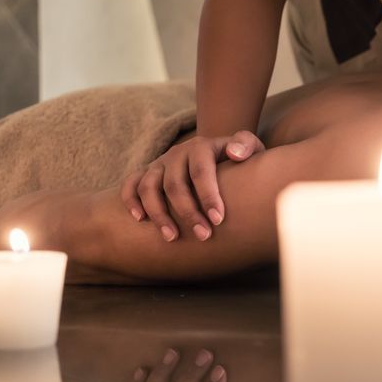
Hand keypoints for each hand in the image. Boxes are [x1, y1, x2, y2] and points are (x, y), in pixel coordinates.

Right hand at [121, 131, 263, 242]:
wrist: (217, 151)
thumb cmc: (238, 158)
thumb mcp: (250, 148)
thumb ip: (247, 145)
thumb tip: (235, 154)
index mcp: (201, 147)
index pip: (201, 172)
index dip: (208, 196)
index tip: (218, 220)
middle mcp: (177, 154)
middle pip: (174, 185)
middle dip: (188, 213)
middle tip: (203, 235)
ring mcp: (159, 163)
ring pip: (149, 187)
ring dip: (159, 214)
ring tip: (172, 237)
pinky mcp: (146, 172)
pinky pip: (130, 185)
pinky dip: (131, 201)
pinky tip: (140, 220)